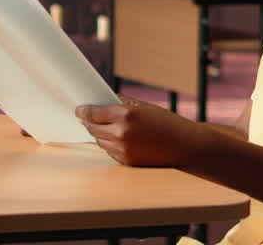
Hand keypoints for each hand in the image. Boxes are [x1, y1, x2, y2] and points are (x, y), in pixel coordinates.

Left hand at [75, 96, 206, 167]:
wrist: (184, 146)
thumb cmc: (166, 123)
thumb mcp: (144, 107)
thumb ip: (122, 104)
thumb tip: (103, 101)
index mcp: (124, 116)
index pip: (94, 113)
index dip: (83, 111)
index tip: (78, 110)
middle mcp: (120, 134)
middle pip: (93, 129)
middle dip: (87, 123)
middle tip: (83, 118)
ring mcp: (122, 150)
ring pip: (99, 141)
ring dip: (97, 134)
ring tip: (97, 127)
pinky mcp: (126, 162)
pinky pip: (109, 152)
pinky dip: (108, 144)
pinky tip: (111, 138)